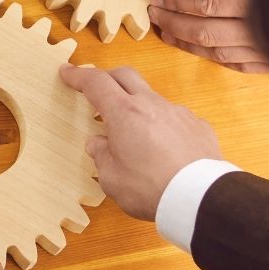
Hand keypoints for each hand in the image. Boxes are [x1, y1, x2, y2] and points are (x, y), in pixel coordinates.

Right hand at [59, 65, 220, 219]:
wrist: (200, 197)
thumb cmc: (151, 188)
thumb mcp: (112, 179)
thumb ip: (102, 156)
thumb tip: (99, 143)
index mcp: (124, 113)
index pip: (96, 83)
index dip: (79, 75)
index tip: (67, 72)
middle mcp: (151, 104)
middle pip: (125, 76)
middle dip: (107, 77)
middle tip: (97, 90)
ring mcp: (178, 112)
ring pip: (152, 98)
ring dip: (138, 106)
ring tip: (135, 133)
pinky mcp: (198, 125)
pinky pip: (175, 117)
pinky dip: (163, 125)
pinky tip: (165, 148)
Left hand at [147, 0, 268, 73]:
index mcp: (257, 5)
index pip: (206, 2)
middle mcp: (257, 33)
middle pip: (204, 31)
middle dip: (174, 22)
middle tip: (154, 13)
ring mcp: (265, 54)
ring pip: (217, 52)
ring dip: (188, 43)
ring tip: (167, 33)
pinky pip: (238, 65)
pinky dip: (216, 58)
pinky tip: (203, 51)